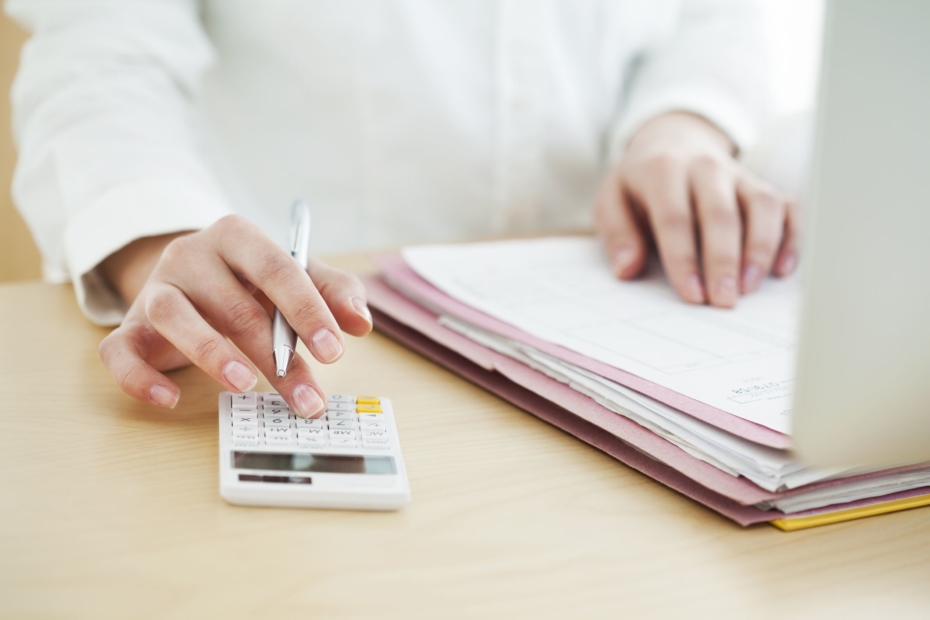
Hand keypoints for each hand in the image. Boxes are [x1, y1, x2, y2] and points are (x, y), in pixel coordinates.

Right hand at [98, 215, 371, 416]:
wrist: (190, 277)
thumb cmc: (253, 281)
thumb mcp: (298, 277)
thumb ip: (334, 292)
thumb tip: (361, 323)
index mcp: (237, 236)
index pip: (277, 269)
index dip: (307, 311)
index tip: (334, 352)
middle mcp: (190, 255)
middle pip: (235, 305)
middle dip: (277, 357)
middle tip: (307, 398)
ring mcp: (155, 290)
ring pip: (175, 317)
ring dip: (211, 354)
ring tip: (244, 386)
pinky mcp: (129, 327)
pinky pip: (120, 352)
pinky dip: (141, 378)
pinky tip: (170, 400)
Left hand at [595, 112, 798, 306]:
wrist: (672, 142)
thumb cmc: (640, 182)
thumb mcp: (612, 200)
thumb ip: (617, 233)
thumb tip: (627, 268)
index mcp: (664, 169)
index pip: (675, 217)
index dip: (683, 259)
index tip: (691, 294)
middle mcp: (706, 167)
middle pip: (721, 214)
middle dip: (723, 260)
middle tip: (723, 300)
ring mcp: (739, 175)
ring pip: (761, 206)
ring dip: (759, 249)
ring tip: (749, 288)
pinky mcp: (762, 185)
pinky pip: (788, 206)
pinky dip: (791, 237)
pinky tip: (782, 270)